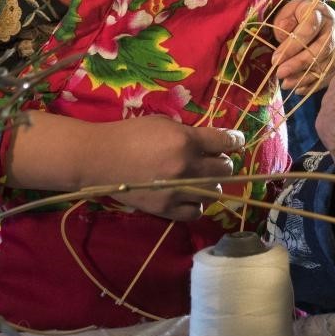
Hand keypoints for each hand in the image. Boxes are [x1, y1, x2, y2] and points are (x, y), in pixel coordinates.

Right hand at [92, 115, 243, 221]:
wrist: (98, 159)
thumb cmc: (129, 134)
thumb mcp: (163, 124)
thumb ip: (190, 133)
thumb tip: (212, 142)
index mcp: (186, 141)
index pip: (225, 142)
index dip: (235, 141)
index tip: (236, 141)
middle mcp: (186, 167)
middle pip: (224, 169)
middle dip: (224, 162)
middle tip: (216, 160)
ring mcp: (177, 191)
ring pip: (214, 192)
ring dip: (212, 183)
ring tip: (202, 178)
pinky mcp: (165, 209)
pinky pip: (196, 211)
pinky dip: (198, 204)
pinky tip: (191, 195)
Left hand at [272, 0, 334, 91]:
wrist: (317, 18)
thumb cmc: (298, 16)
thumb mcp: (288, 11)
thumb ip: (284, 21)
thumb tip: (284, 36)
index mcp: (321, 13)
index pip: (309, 28)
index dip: (292, 45)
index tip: (275, 59)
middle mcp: (334, 30)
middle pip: (320, 49)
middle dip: (298, 64)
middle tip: (280, 73)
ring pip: (325, 65)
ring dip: (304, 77)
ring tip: (286, 84)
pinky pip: (329, 76)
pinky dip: (313, 85)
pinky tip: (299, 89)